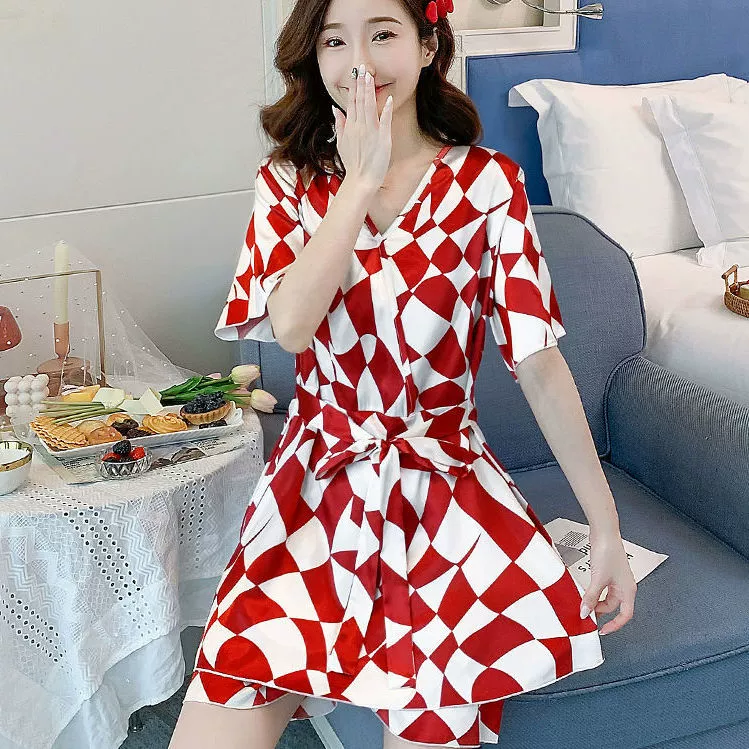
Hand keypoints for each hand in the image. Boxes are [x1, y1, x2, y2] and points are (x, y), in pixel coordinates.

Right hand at [332, 63, 392, 192]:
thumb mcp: (341, 143)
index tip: (356, 74)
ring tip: (371, 76)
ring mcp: (371, 132)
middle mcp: (359, 127)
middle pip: (360, 101)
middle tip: (362, 67)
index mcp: (350, 126)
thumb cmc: (353, 163)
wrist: (361, 179)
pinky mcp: (383, 139)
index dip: (354, 87)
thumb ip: (340, 124)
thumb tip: (335, 109)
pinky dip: (386, 110)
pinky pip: (384, 122)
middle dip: (361, 83)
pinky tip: (388, 99)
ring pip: (369, 107)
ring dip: (370, 91)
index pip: (351, 102)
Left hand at [580, 531, 636, 635]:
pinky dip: (593, 592)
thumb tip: (585, 613)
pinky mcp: (607, 572)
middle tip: (586, 615)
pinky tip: (584, 592)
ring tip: (583, 604)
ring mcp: (616, 579)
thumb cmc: (607, 552)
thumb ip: (591, 597)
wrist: (604, 532)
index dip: (615, 625)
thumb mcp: (598, 578)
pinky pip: (601, 588)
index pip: (625, 615)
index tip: (603, 631)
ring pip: (606, 597)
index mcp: (628, 590)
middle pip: (613, 606)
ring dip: (595, 602)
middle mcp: (624, 586)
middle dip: (600, 612)